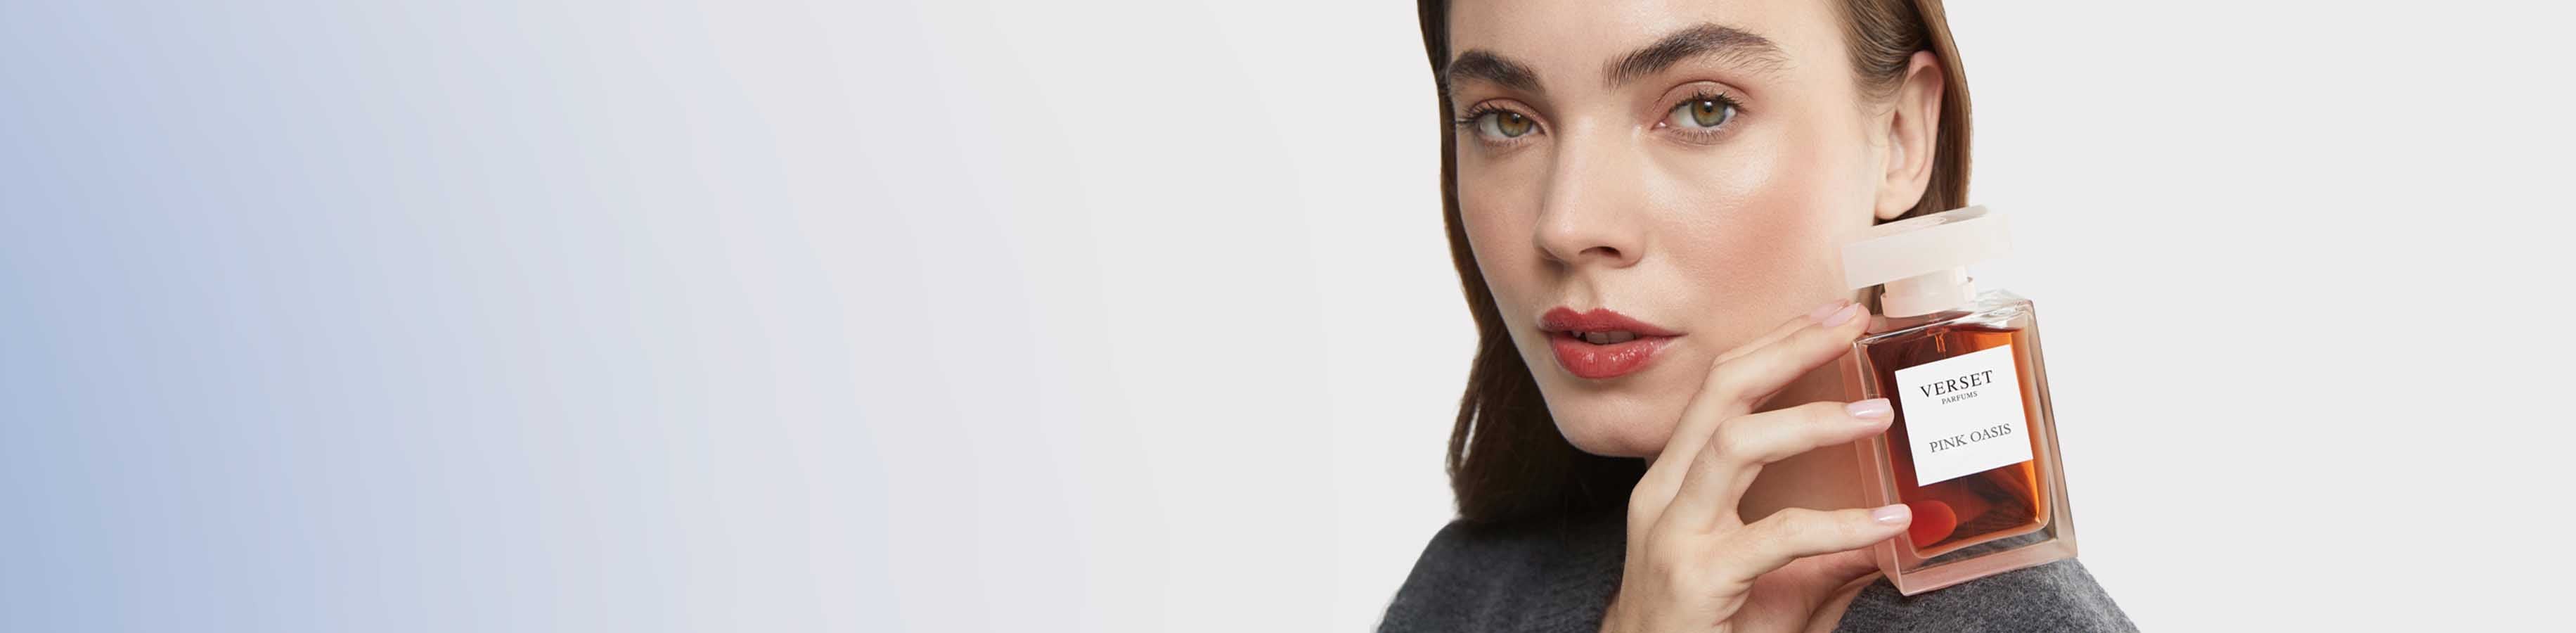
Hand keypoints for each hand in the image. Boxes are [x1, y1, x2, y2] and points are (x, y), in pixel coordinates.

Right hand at [1599, 300, 1910, 632]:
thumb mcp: (1770, 585)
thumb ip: (1825, 556)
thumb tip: (1898, 529)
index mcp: (1675, 482)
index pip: (1719, 390)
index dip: (1773, 345)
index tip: (1830, 316)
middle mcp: (1665, 496)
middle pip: (1721, 392)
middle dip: (1789, 348)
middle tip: (1850, 323)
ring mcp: (1674, 535)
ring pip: (1735, 444)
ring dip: (1812, 421)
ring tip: (1877, 415)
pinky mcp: (1698, 578)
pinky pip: (1776, 535)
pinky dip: (1839, 525)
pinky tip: (1886, 523)